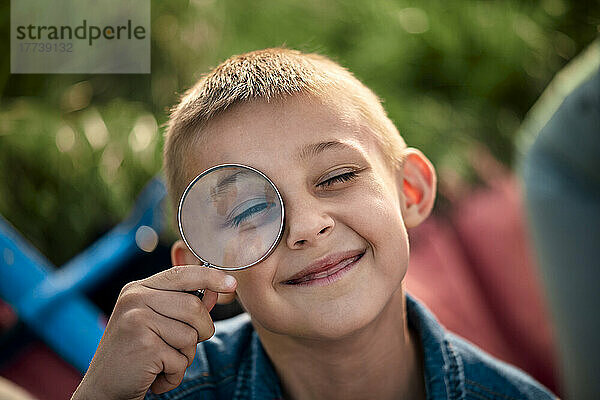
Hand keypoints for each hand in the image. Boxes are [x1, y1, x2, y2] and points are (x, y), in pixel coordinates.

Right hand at [71, 265, 236, 399]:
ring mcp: (136, 320)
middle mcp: (134, 299)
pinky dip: (173, 375)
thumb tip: (216, 290)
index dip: (210, 277)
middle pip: (194, 307)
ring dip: (184, 357)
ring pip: (190, 335)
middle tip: (180, 348)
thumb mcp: (157, 324)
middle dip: (200, 332)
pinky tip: (154, 375)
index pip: (181, 274)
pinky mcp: (143, 345)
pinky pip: (180, 360)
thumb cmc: (135, 355)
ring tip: (161, 362)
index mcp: (138, 289)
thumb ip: (184, 306)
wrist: (102, 390)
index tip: (232, 284)